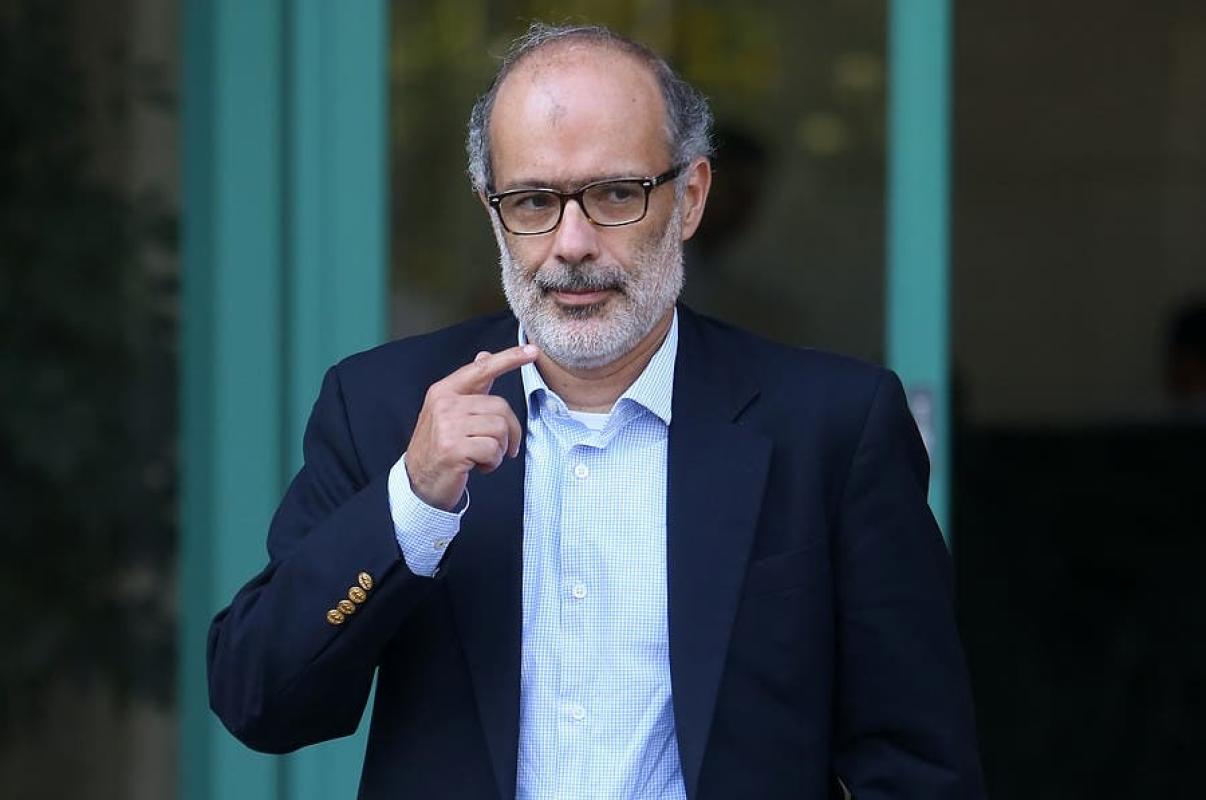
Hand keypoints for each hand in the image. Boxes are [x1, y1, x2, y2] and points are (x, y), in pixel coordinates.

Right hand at [404, 344, 538, 509]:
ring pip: (500, 429)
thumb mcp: (450, 413)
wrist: (418, 482)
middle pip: (501, 407)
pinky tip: (477, 466)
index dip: (509, 358)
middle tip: (500, 448)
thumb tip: (484, 357)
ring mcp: (448, 426)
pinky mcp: (454, 448)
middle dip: (509, 432)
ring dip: (498, 450)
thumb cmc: (440, 447)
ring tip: (481, 456)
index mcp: (444, 391)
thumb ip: (470, 387)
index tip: (532, 351)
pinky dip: (492, 463)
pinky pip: (493, 450)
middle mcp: (444, 405)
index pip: (482, 370)